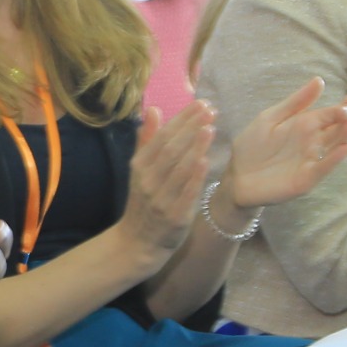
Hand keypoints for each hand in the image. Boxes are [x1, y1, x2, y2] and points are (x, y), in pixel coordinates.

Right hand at [114, 102, 213, 264]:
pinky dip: (194, 177)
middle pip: (170, 149)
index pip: (162, 137)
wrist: (136, 243)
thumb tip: (153, 109)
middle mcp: (148, 180)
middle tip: (210, 110)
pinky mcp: (174, 216)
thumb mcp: (140, 170)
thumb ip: (147, 140)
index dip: (181, 119)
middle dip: (191, 128)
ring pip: (178, 169)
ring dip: (194, 147)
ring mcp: (160, 199)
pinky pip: (185, 194)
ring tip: (210, 128)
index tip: (200, 104)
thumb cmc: (143, 203)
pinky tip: (205, 161)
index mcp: (140, 166)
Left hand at [220, 77, 346, 210]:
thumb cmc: (252, 146)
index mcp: (307, 125)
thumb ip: (295, 102)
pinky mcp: (306, 178)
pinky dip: (336, 159)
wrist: (236, 174)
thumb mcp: (271, 118)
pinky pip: (324, 167)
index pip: (333, 113)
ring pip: (336, 147)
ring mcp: (312, 161)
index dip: (345, 106)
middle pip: (339, 129)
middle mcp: (314, 142)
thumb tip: (319, 80)